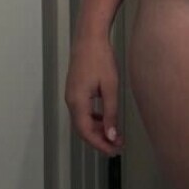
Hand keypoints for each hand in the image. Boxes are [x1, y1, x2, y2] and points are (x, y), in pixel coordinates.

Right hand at [65, 31, 122, 155]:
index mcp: (77, 102)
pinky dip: (94, 119)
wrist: (89, 37)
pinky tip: (106, 119)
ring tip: (115, 134)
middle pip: (82, 129)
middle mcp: (70, 101)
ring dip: (97, 130)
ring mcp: (71, 95)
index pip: (86, 132)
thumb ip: (110, 113)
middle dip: (99, 140)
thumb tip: (111, 135)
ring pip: (82, 121)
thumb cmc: (101, 58)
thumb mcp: (110, 87)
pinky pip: (82, 111)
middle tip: (117, 146)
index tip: (114, 151)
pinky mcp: (75, 90)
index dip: (100, 144)